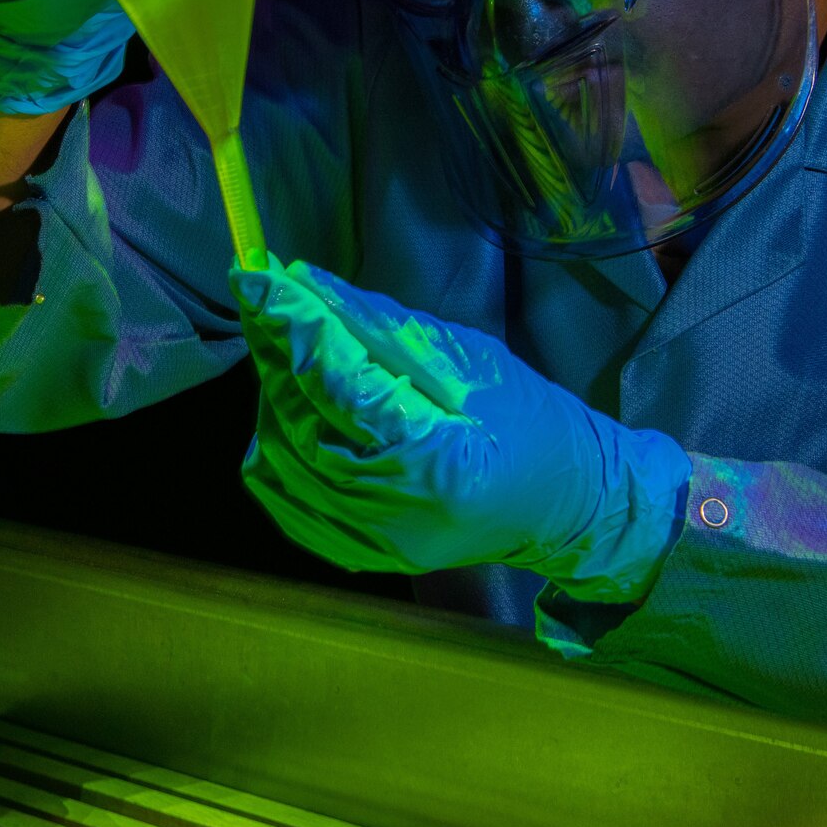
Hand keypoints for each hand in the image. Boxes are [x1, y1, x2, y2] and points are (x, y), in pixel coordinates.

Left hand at [230, 254, 691, 599]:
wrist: (570, 507)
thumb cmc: (534, 422)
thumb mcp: (470, 360)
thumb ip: (381, 327)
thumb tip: (307, 283)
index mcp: (438, 464)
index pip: (342, 385)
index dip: (293, 325)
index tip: (256, 274)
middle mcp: (396, 515)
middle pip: (300, 424)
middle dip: (274, 352)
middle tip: (260, 296)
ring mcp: (375, 543)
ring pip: (282, 463)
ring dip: (272, 396)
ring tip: (283, 346)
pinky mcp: (362, 553)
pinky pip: (286, 501)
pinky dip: (274, 447)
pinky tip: (288, 407)